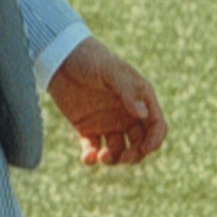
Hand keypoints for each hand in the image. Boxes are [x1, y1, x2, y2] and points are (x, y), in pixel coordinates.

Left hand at [49, 36, 168, 166]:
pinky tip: (87, 157)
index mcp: (139, 99)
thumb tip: (143, 114)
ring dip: (113, 159)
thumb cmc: (91, 59)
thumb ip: (128, 91)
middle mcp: (126, 114)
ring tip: (101, 155)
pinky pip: (93, 149)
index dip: (154, 141)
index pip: (156, 126)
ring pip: (118, 151)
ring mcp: (107, 122)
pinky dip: (92, 157)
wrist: (60, 57)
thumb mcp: (111, 71)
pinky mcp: (87, 128)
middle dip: (135, 155)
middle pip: (139, 143)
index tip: (145, 149)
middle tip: (123, 157)